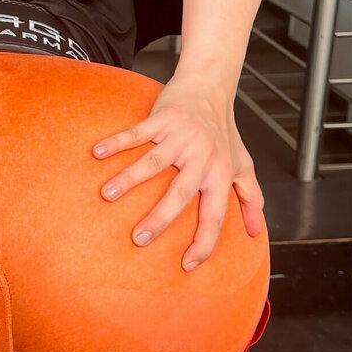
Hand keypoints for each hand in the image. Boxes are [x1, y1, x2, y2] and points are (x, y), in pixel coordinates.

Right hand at [91, 69, 264, 271]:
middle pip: (180, 193)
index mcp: (220, 174)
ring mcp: (181, 137)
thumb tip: (254, 231)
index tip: (187, 265)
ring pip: (153, 162)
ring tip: (107, 195)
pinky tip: (97, 153)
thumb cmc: (224, 132)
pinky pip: (137, 132)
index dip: (205, 242)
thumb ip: (250, 197)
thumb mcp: (242, 164)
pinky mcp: (164, 118)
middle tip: (139, 239)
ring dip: (129, 178)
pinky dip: (117, 142)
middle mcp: (202, 157)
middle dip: (160, 218)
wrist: (211, 86)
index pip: (214, 215)